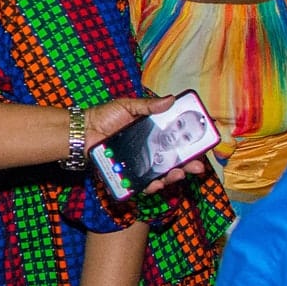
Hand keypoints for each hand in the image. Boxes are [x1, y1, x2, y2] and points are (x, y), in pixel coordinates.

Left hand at [84, 94, 209, 191]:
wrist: (83, 131)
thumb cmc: (104, 116)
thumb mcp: (127, 106)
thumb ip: (148, 105)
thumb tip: (171, 99)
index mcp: (154, 134)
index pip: (178, 141)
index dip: (192, 146)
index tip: (203, 147)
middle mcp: (150, 150)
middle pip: (174, 160)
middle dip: (188, 165)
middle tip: (197, 167)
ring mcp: (140, 163)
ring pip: (161, 174)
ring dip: (172, 177)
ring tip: (178, 174)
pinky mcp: (127, 173)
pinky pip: (142, 183)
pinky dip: (150, 185)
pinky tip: (157, 184)